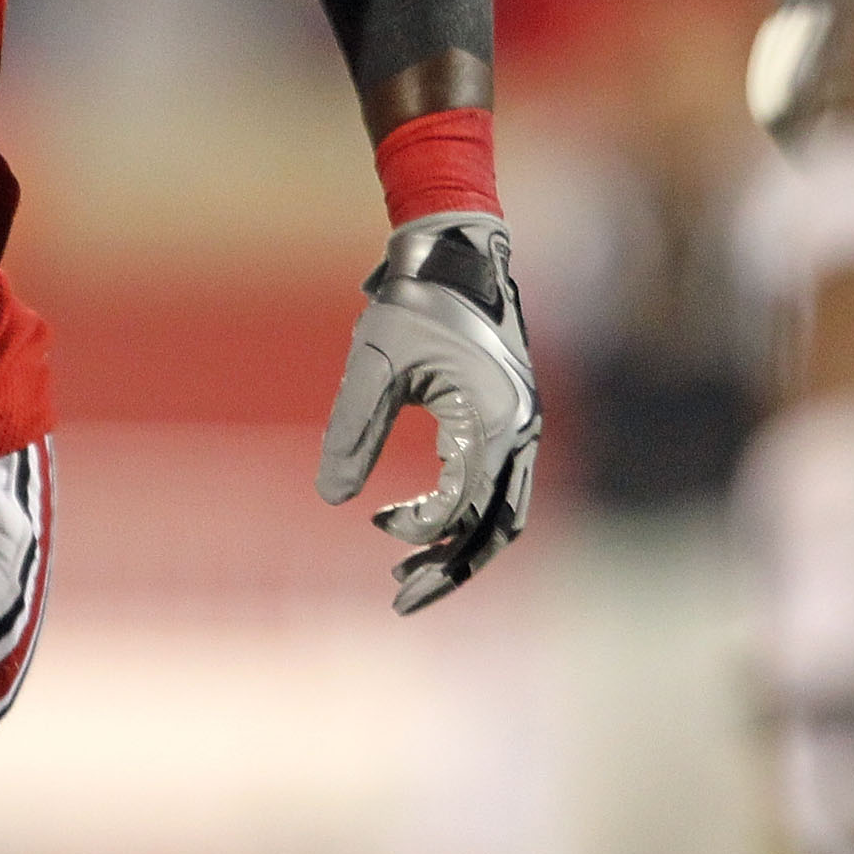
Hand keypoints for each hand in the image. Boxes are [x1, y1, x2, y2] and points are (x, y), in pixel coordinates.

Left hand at [318, 211, 539, 613]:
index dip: (419, 529)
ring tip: (407, 574)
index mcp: (495, 420)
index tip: (374, 524)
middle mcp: (523, 432)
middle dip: (450, 569)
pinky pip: (498, 488)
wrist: (453, 252)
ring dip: (460, 548)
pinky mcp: (512, 423)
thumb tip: (329, 499)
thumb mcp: (371, 364)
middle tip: (401, 601)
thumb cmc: (411, 304)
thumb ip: (351, 429)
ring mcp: (524, 430)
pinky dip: (464, 515)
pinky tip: (415, 521)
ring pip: (504, 515)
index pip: (463, 505)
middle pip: (496, 528)